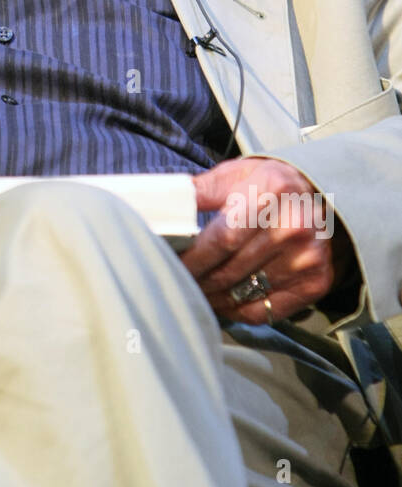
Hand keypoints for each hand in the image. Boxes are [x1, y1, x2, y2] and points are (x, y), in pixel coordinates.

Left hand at [179, 156, 354, 323]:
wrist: (325, 198)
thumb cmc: (272, 186)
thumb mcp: (238, 174)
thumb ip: (200, 189)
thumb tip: (161, 204)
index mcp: (271, 194)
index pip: (222, 239)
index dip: (192, 258)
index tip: (169, 264)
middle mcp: (293, 228)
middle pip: (229, 270)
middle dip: (197, 280)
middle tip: (175, 282)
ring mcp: (306, 259)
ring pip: (242, 294)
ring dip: (212, 298)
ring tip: (194, 292)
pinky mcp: (314, 283)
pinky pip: (263, 311)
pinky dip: (236, 312)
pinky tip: (220, 303)